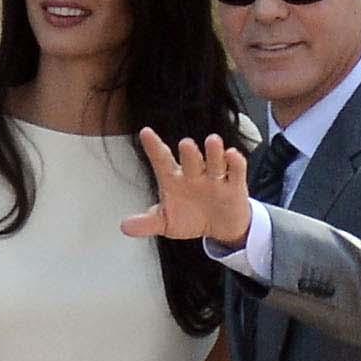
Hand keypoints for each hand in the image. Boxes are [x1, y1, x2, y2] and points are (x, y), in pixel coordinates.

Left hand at [120, 129, 253, 247]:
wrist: (220, 227)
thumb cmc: (190, 217)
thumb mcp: (166, 223)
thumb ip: (147, 223)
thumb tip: (124, 227)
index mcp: (174, 179)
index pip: (162, 160)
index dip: (154, 147)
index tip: (145, 133)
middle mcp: (194, 174)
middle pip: (191, 159)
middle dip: (189, 153)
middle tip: (185, 145)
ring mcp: (215, 178)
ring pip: (214, 160)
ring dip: (214, 152)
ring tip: (212, 141)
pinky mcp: (235, 186)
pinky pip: (236, 170)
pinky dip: (235, 163)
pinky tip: (232, 155)